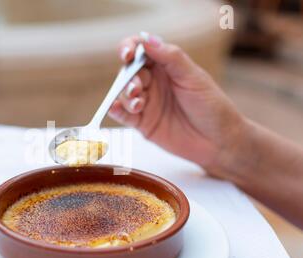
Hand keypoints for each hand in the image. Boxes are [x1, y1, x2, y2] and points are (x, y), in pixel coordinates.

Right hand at [108, 33, 245, 175]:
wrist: (218, 141)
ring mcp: (146, 103)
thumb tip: (147, 40)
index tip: (127, 54)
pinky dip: (116, 110)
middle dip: (128, 78)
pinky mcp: (142, 123)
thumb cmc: (211, 105)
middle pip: (128, 72)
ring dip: (125, 96)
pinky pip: (123, 114)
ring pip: (124, 93)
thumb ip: (170, 57)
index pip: (141, 50)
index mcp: (165, 66)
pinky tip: (116, 108)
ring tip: (138, 104)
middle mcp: (153, 82)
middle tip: (137, 88)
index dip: (130, 48)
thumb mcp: (193, 77)